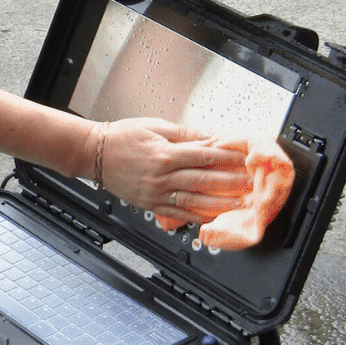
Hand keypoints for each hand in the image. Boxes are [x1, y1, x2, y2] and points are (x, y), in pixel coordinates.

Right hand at [98, 120, 250, 223]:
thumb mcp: (155, 126)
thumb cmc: (122, 136)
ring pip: (194, 200)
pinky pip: (177, 213)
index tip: (245, 159)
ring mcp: (156, 193)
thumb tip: (211, 135)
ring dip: (219, 204)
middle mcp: (162, 176)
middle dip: (231, 183)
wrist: (94, 153)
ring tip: (238, 205)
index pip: (205, 156)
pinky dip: (196, 217)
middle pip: (204, 181)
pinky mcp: (150, 204)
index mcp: (165, 153)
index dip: (228, 158)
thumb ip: (185, 133)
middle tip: (251, 185)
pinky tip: (211, 218)